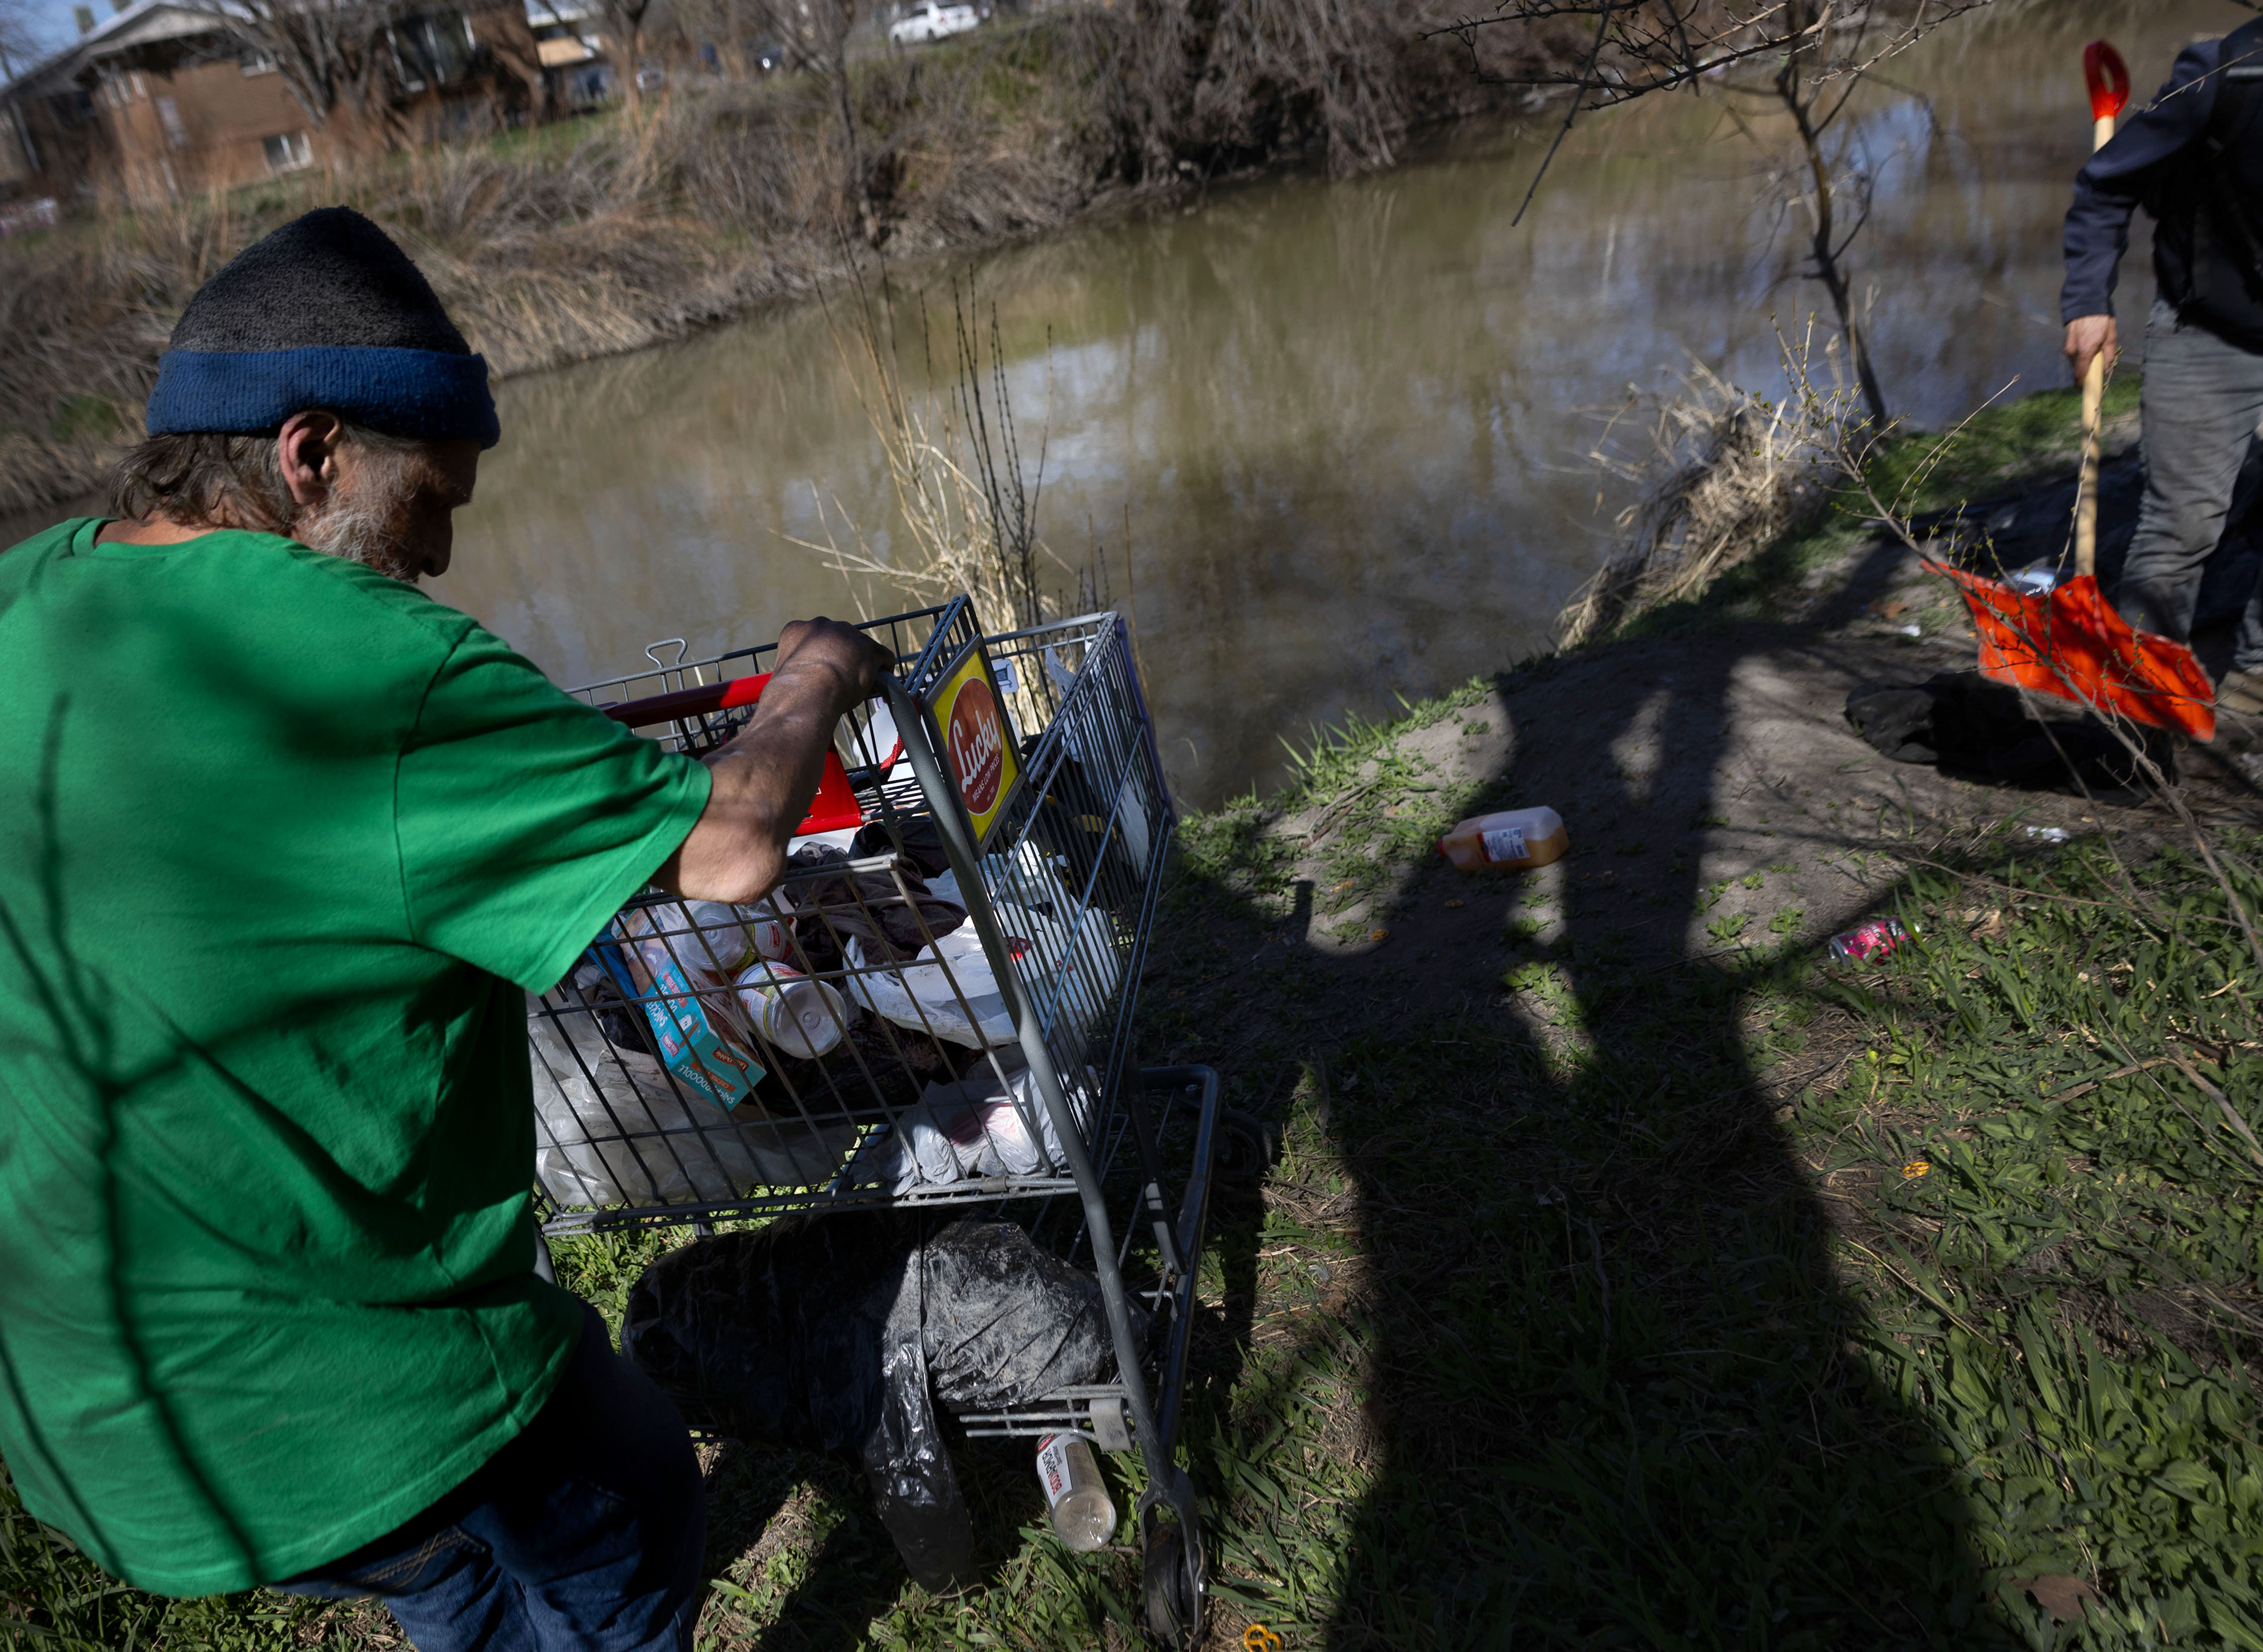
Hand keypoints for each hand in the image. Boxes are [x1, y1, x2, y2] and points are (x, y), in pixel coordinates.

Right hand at [773, 617, 892, 703]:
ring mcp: (847, 634)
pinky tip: (881, 682)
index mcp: (797, 630)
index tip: (819, 671)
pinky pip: (882, 655)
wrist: (808, 691)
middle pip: (837, 639)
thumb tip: (800, 680)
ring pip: (859, 646)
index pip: (811, 638)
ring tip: (858, 683)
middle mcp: (822, 625)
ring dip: (860, 661)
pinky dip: (883, 668)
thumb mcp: (784, 672)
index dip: (817, 656)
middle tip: (838, 677)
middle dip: (839, 655)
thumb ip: (796, 665)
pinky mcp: (868, 647)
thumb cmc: (792, 690)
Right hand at [2065, 314, 2118, 383]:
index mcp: (2085, 351)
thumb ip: (2109, 354)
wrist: (2085, 303)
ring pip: (2074, 362)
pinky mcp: (2065, 342)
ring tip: (2093, 352)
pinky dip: (2078, 355)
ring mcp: (2067, 347)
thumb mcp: (2110, 335)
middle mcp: (2073, 352)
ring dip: (2082, 362)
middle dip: (2085, 371)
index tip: (2089, 388)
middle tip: (2096, 366)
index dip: (2084, 384)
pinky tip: (2086, 346)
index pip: (2080, 375)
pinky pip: (2072, 354)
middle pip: (2077, 370)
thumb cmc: (2101, 319)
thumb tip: (2107, 368)